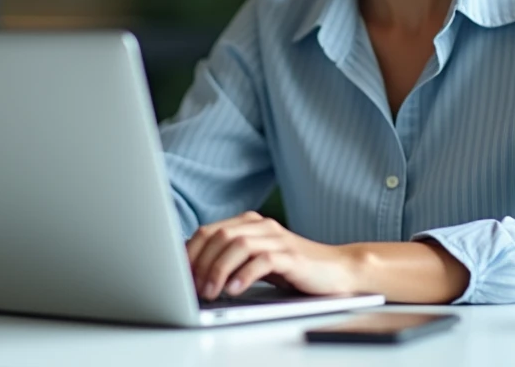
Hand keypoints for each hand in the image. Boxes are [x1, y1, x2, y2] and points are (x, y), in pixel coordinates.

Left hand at [186, 211, 357, 299]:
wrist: (337, 270)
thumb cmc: (294, 270)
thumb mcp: (256, 262)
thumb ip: (231, 259)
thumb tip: (192, 272)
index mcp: (249, 223)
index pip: (209, 231)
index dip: (190, 252)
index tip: (177, 274)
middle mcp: (261, 226)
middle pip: (220, 236)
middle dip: (201, 263)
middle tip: (192, 288)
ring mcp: (277, 238)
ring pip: (238, 244)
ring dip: (218, 269)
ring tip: (210, 292)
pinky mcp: (292, 256)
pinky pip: (263, 260)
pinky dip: (244, 275)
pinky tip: (235, 290)